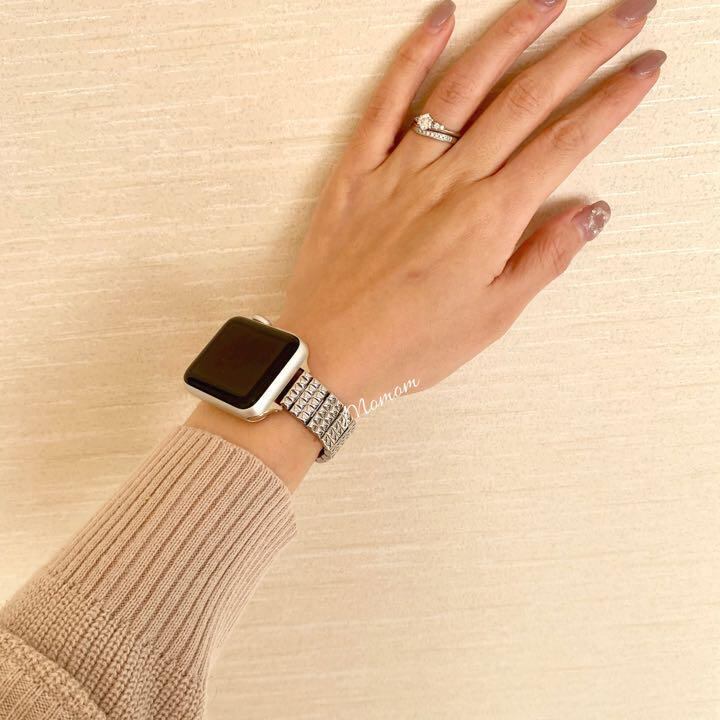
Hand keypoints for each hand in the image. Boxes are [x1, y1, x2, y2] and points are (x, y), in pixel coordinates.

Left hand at [277, 0, 664, 405]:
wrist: (329, 355)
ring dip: (510, 34)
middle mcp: (450, 182)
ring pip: (463, 85)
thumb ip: (544, 259)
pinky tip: (439, 19)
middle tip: (624, 14)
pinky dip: (412, 55)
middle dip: (584, 47)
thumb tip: (590, 213)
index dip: (612, 99)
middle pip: (527, 97)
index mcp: (490, 219)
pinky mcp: (357, 171)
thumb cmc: (409, 345)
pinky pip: (386, 101)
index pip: (566, 141)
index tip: (643, 69)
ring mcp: (400, 170)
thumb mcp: (492, 317)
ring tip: (549, 0)